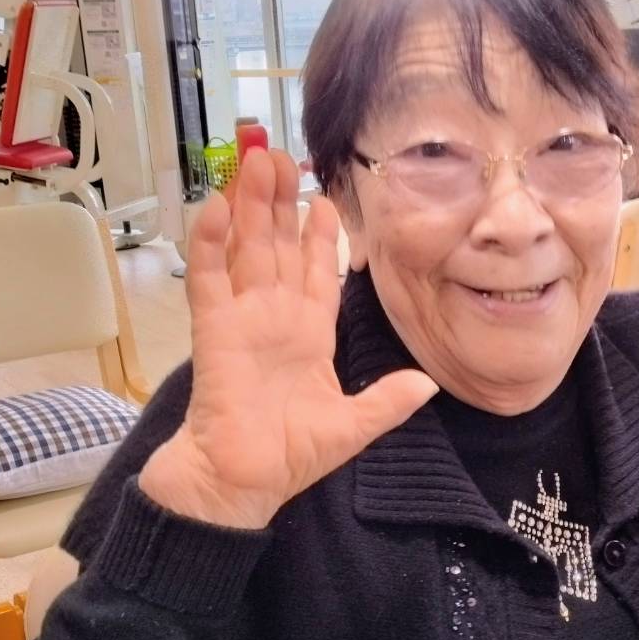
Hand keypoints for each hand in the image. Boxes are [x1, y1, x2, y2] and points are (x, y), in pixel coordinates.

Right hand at [139, 150, 437, 528]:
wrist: (241, 483)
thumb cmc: (291, 457)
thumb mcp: (353, 426)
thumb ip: (387, 400)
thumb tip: (429, 384)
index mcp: (307, 336)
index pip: (314, 272)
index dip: (318, 236)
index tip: (325, 198)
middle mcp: (273, 319)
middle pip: (277, 247)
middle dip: (280, 203)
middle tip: (281, 156)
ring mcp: (241, 320)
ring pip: (245, 249)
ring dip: (249, 206)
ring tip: (255, 160)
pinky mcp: (212, 330)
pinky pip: (209, 277)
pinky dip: (210, 242)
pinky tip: (216, 206)